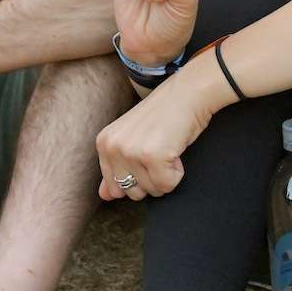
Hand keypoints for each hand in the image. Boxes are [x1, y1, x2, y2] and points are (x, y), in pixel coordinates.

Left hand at [95, 62, 219, 201]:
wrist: (188, 93)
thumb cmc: (163, 116)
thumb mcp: (132, 139)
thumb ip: (115, 168)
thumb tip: (105, 197)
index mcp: (104, 143)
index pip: (114, 188)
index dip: (137, 177)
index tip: (147, 154)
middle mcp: (112, 147)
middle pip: (133, 193)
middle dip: (151, 179)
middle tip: (159, 151)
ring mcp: (131, 151)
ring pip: (152, 190)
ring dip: (166, 175)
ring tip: (167, 148)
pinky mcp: (153, 156)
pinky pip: (167, 185)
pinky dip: (177, 173)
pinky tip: (175, 150)